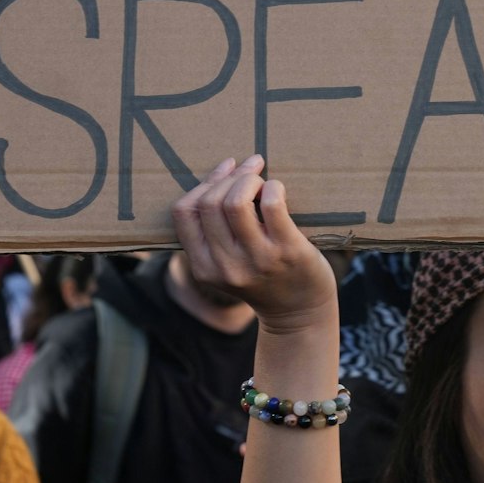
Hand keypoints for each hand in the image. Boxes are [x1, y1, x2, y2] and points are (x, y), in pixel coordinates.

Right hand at [172, 155, 336, 334]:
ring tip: (263, 182)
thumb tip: (220, 173)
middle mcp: (226, 266)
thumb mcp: (226, 265)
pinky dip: (273, 187)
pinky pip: (272, 204)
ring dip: (250, 180)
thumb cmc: (264, 278)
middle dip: (230, 177)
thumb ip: (214, 233)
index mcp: (204, 267)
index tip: (225, 170)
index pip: (183, 212)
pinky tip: (278, 191)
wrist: (300, 313)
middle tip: (250, 172)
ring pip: (236, 201)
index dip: (203, 184)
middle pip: (210, 202)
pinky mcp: (288, 251)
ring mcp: (257, 259)